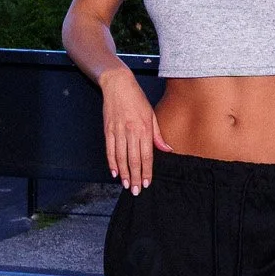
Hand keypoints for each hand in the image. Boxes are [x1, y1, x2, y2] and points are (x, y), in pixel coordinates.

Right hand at [101, 66, 170, 193]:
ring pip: (121, 157)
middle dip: (135, 177)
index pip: (146, 155)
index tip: (147, 183)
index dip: (146, 171)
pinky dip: (111, 162)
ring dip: (123, 173)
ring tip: (126, 185)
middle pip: (133, 159)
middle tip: (135, 191)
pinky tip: (114, 172)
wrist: (118, 84)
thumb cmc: (137, 99)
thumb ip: (157, 134)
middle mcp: (131, 131)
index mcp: (144, 128)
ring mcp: (118, 131)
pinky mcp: (108, 129)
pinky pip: (110, 150)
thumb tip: (167, 149)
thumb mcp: (151, 114)